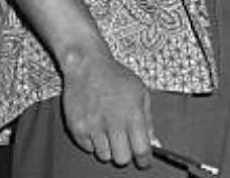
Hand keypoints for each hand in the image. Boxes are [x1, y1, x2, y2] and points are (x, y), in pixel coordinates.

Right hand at [60, 50, 153, 167]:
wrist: (87, 66)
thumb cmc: (117, 77)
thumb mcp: (141, 93)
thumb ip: (148, 120)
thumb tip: (153, 143)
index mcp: (132, 115)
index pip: (141, 150)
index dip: (144, 160)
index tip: (145, 162)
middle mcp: (112, 124)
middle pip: (122, 159)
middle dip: (126, 155)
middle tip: (126, 146)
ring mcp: (93, 127)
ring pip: (104, 156)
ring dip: (109, 148)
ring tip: (110, 132)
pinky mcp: (76, 128)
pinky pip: (88, 148)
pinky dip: (94, 143)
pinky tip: (97, 128)